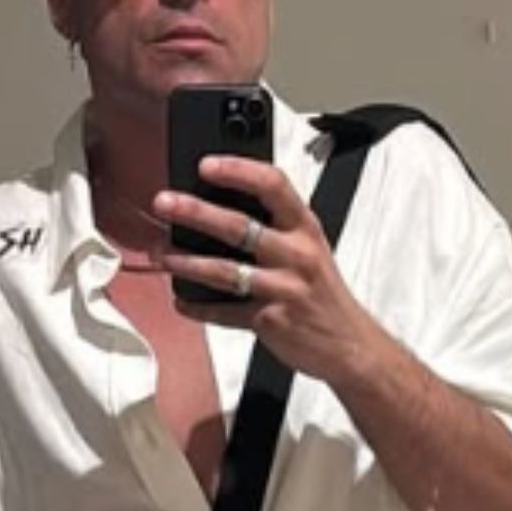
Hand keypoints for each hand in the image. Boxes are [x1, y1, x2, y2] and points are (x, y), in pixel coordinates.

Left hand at [154, 155, 392, 386]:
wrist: (349, 344)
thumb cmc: (321, 292)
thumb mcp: (310, 248)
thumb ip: (277, 226)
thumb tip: (221, 204)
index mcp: (305, 228)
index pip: (273, 185)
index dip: (238, 170)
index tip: (206, 165)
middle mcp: (296, 255)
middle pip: (239, 226)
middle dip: (195, 212)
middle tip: (165, 202)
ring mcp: (283, 289)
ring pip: (224, 270)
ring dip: (186, 262)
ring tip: (162, 255)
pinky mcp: (269, 321)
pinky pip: (223, 312)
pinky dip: (197, 307)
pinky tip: (181, 300)